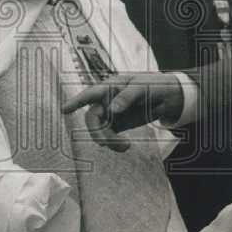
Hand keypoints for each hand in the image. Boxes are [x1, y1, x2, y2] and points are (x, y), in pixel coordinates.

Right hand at [62, 72, 184, 141]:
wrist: (166, 97)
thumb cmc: (153, 85)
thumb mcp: (143, 87)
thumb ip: (127, 96)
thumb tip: (112, 109)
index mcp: (110, 87)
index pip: (90, 94)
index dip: (76, 101)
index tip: (64, 110)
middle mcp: (106, 100)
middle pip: (92, 118)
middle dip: (97, 132)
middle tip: (107, 143)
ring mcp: (110, 114)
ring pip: (99, 130)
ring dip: (108, 140)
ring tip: (125, 147)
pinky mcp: (117, 125)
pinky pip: (109, 136)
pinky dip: (114, 144)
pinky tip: (125, 147)